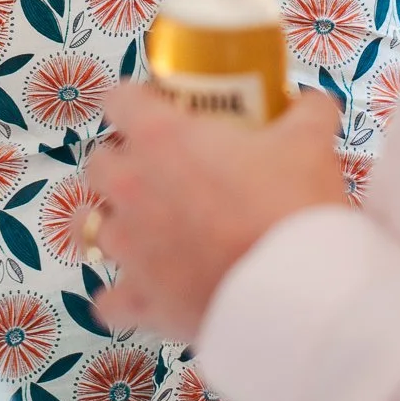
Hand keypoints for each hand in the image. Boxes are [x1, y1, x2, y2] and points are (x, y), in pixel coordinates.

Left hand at [89, 85, 345, 341]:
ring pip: (87, 226)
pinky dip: (121, 297)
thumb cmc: (292, 207)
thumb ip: (307, 112)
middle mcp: (130, 188)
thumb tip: (312, 101)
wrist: (295, 296)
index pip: (118, 98)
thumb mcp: (311, 143)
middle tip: (162, 168)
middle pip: (98, 162)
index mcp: (161, 138)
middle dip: (122, 160)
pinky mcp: (138, 300)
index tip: (161, 109)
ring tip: (143, 227)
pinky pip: (108, 301)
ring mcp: (128, 247)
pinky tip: (143, 291)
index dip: (137, 100)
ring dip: (111, 221)